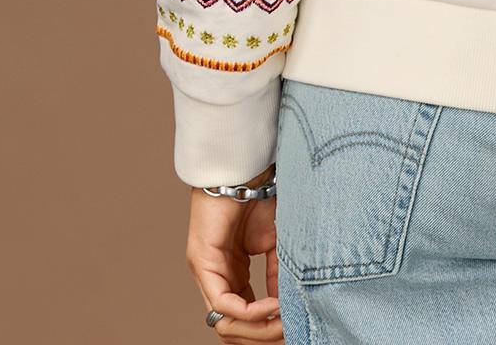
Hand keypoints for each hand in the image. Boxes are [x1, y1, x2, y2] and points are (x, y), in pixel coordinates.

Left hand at [186, 169, 283, 340]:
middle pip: (233, 329)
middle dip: (263, 335)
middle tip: (290, 331)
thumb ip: (276, 275)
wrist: (247, 167)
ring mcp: (206, 273)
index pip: (244, 317)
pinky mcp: (202, 264)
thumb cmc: (260, 196)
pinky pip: (224, 303)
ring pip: (226, 323)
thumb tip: (285, 308)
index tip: (293, 326)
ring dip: (258, 329)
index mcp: (232, 274)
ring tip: (283, 321)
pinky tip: (271, 305)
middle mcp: (215, 278)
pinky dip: (250, 311)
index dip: (268, 327)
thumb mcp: (275, 243)